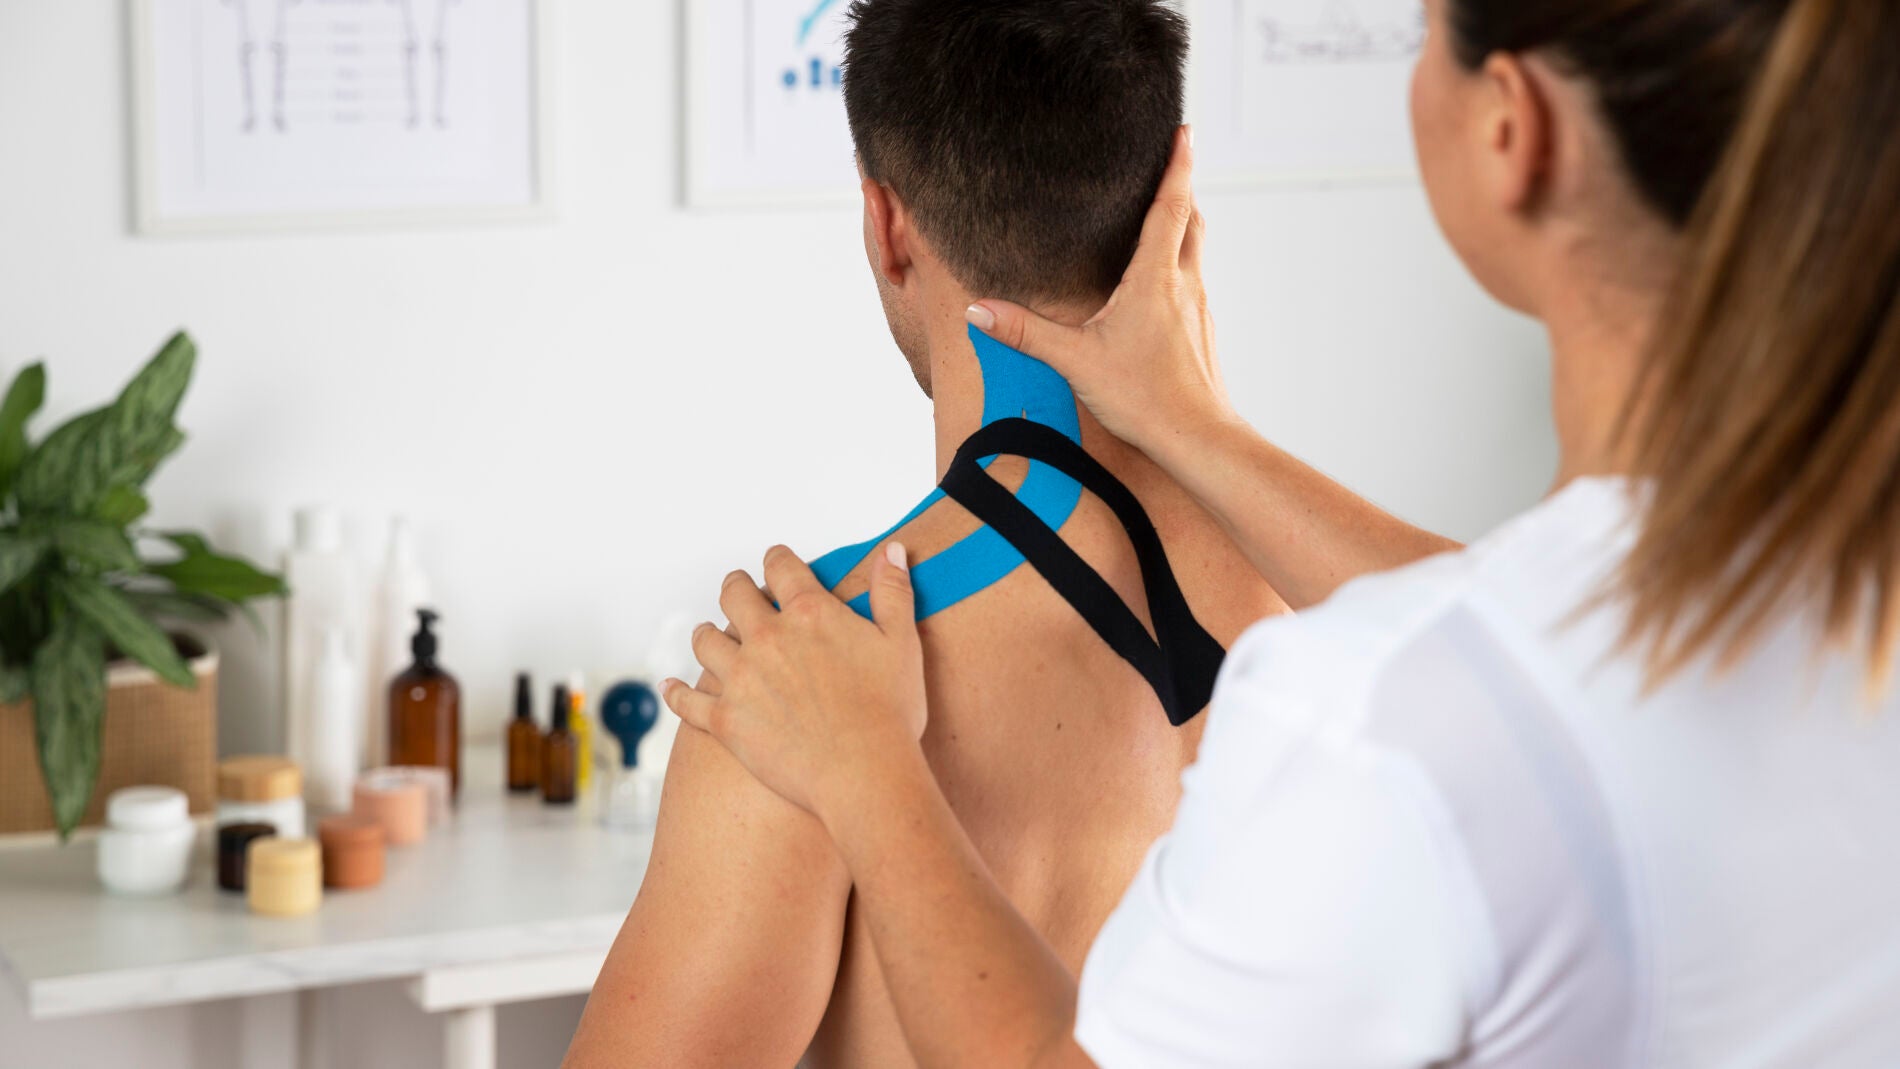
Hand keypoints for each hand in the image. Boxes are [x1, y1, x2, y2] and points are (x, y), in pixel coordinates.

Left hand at [662, 542, 927, 820]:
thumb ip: (893, 592)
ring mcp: (741, 679)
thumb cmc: (887, 712)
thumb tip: (892, 552)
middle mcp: (766, 638)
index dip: (778, 560)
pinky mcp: (725, 720)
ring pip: (705, 641)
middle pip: (735, 596)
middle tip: (739, 590)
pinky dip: (676, 693)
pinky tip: (670, 687)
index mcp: (809, 613)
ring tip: (709, 634)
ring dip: (706, 633)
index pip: (782, 567)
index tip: (776, 561)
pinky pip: (688, 701)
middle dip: (736, 588)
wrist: (863, 772)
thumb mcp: (901, 643)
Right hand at [965, 125, 1239, 456]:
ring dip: (1182, 227)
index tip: (1184, 132)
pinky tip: (1159, 287)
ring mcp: (1199, 310)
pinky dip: (1179, 268)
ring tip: (1162, 214)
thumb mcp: (1075, 361)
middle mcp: (1184, 285)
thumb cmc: (1145, 399)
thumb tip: (978, 310)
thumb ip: (1025, 332)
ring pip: (1195, 252)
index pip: (1171, 205)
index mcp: (1156, 278)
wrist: (1199, 440)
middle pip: (1191, 220)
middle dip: (1180, 188)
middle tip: (1171, 161)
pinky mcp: (1202, 335)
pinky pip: (1192, 285)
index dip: (1177, 164)